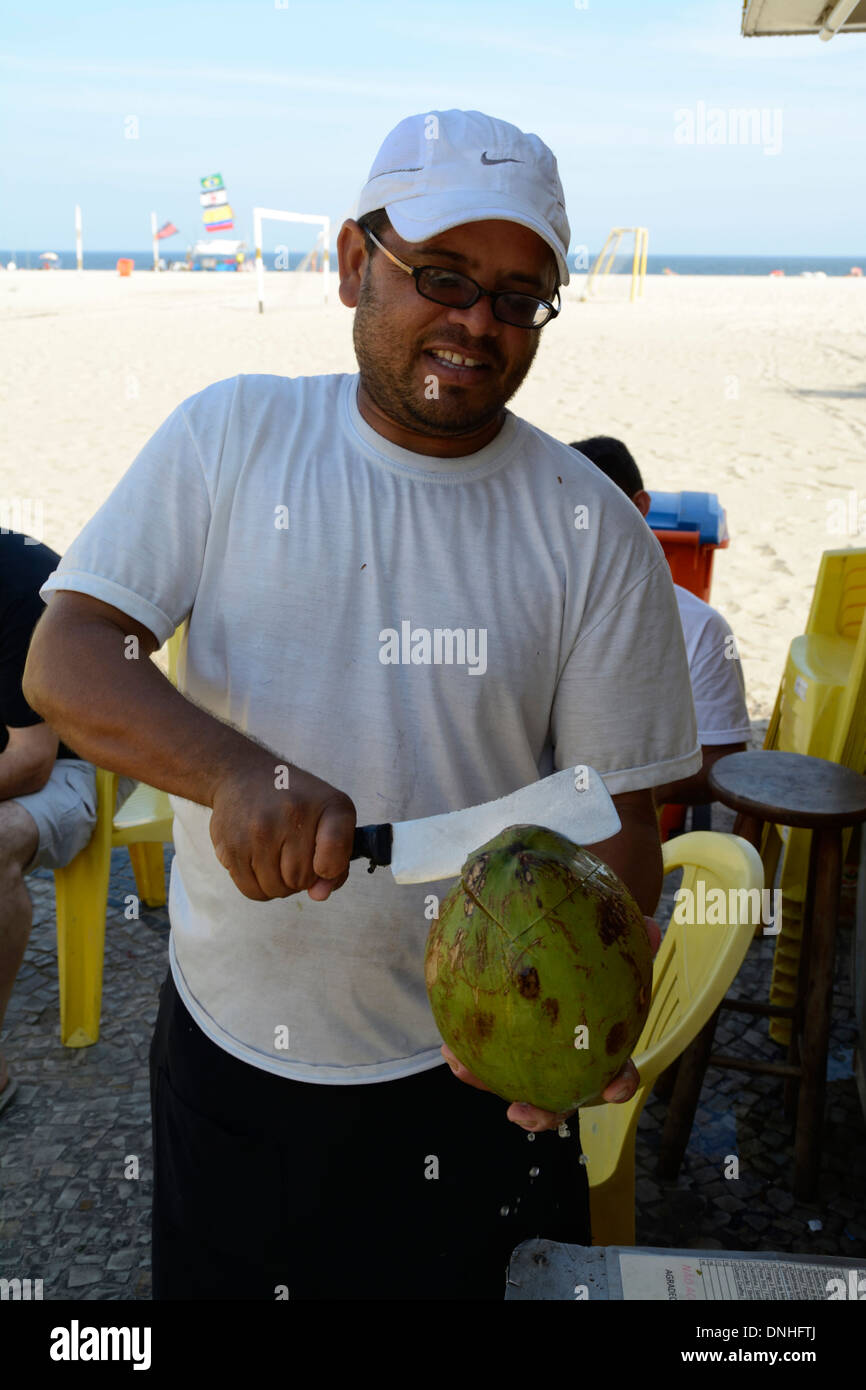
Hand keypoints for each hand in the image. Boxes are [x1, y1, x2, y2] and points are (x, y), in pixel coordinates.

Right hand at [209, 757, 355, 901]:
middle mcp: (292, 814)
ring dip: (280, 884)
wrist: (243, 776)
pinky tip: (260, 863)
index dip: (332, 867)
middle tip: (294, 855)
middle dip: (301, 878)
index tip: (322, 865)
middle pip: (302, 879)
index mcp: (327, 805)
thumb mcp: (330, 815)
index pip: (336, 847)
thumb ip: (338, 858)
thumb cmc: (297, 802)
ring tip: (277, 857)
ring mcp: (258, 831)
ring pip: (276, 889)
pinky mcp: (232, 846)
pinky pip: (252, 891)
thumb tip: (319, 895)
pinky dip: (260, 886)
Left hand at [442, 914, 661, 1131]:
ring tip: (461, 1067)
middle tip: (518, 1111)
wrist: (568, 956)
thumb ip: (630, 941)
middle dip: (541, 1114)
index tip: (614, 1087)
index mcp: (602, 1051)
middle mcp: (568, 1066)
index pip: (619, 1073)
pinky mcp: (505, 1049)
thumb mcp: (613, 948)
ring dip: (486, 1082)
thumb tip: (654, 927)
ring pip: (515, 1083)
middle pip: (560, 1101)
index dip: (618, 1085)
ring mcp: (535, 1062)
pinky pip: (486, 1058)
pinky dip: (468, 1053)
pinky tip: (449, 1043)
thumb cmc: (597, 960)